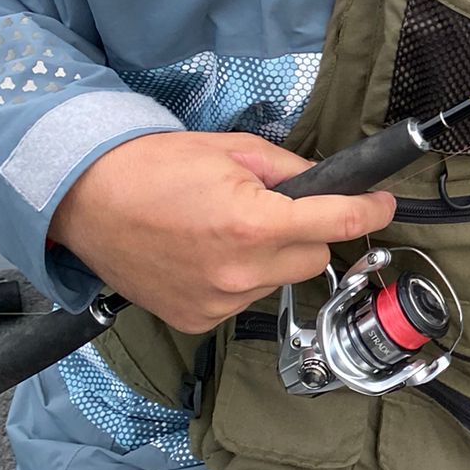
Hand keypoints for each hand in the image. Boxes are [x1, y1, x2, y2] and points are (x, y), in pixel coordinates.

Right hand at [49, 130, 395, 332]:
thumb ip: (289, 170)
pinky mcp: (198, 319)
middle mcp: (239, 271)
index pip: (337, 223)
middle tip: (275, 210)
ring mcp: (218, 301)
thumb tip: (326, 183)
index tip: (383, 204)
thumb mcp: (232, 150)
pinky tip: (206, 254)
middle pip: (313, 257)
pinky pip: (243, 299)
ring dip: (270, 258)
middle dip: (307, 232)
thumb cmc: (153, 168)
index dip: (369, 211)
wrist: (86, 201)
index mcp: (253, 223)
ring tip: (226, 230)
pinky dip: (239, 278)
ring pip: (278, 280)